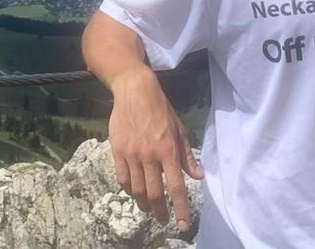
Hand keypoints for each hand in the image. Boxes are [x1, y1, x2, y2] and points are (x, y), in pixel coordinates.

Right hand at [108, 67, 202, 229]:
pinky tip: (134, 191)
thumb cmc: (161, 108)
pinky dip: (128, 189)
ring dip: (144, 204)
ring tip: (149, 209)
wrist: (134, 90)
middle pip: (154, 194)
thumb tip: (198, 176)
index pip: (176, 186)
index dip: (180, 208)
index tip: (182, 224)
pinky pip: (122, 178)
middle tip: (164, 221)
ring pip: (137, 190)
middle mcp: (149, 155)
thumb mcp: (179, 129)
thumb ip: (187, 155)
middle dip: (160, 212)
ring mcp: (131, 154)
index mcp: (168, 150)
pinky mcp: (117, 150)